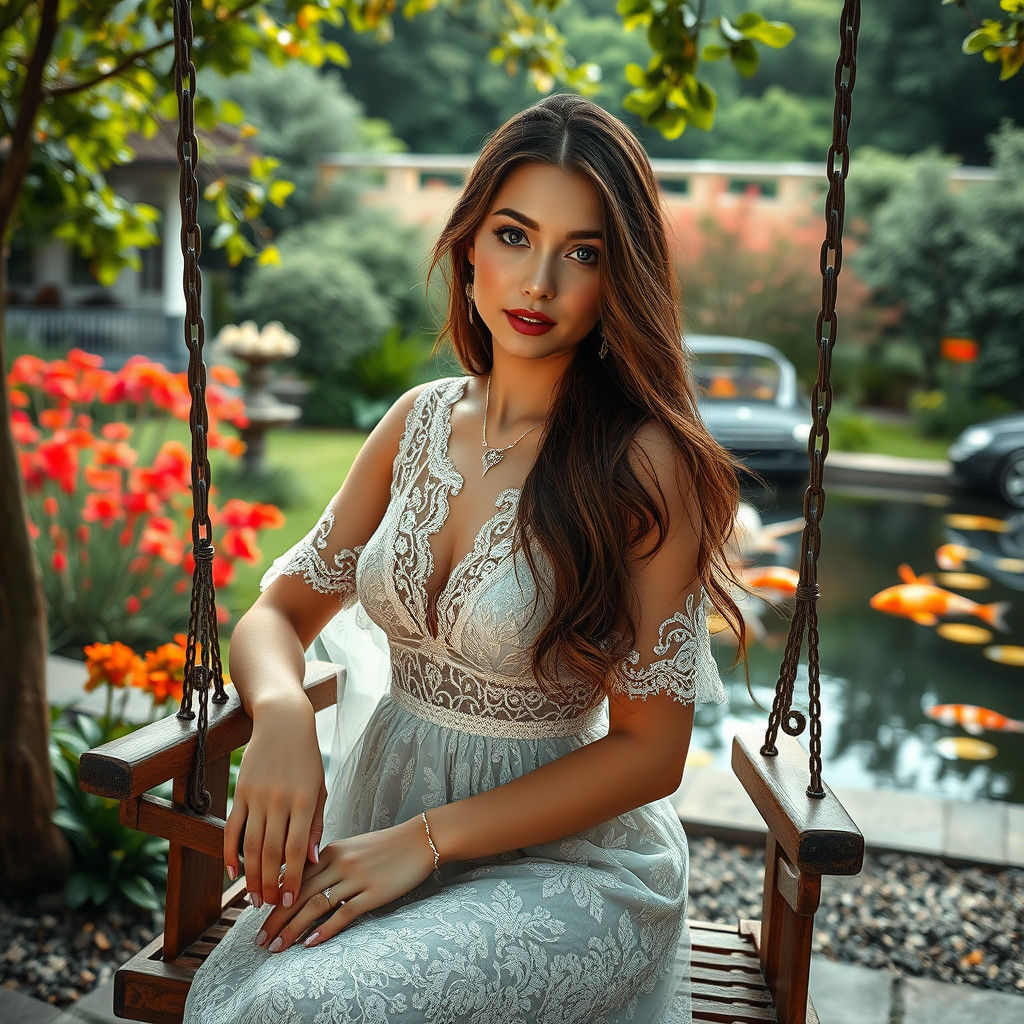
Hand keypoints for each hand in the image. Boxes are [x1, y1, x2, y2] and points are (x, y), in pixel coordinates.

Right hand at [224, 696, 326, 909]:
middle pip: (270, 852)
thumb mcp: (319, 787)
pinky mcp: (240, 792)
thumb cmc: (306, 757)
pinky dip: (230, 852)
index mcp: (303, 801)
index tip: (291, 901)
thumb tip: (311, 859)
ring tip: (254, 898)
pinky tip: (233, 872)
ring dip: (251, 876)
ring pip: (250, 845)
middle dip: (270, 884)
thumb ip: (314, 823)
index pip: (296, 849)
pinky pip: (232, 828)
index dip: (293, 878)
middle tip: (270, 908)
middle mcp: (279, 801)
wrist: (283, 721)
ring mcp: (257, 796)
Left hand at [252, 816, 437, 953]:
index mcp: (331, 851)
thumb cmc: (386, 846)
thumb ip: (328, 863)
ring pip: (316, 905)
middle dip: (276, 919)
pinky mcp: (373, 893)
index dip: (275, 899)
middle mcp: (340, 863)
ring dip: (293, 929)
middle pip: (299, 893)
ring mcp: (356, 878)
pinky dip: (325, 929)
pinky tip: (311, 943)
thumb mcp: (352, 848)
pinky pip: (344, 914)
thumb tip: (303, 883)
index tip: (258, 917)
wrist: (420, 840)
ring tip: (277, 947)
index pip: (295, 876)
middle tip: (260, 940)